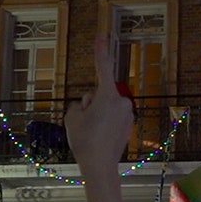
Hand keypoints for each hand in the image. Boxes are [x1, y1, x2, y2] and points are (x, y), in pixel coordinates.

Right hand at [65, 35, 133, 176]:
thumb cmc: (85, 140)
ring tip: (93, 133)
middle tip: (87, 124)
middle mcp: (121, 101)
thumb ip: (80, 103)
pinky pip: (111, 118)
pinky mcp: (129, 124)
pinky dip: (105, 124)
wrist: (100, 166)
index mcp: (108, 95)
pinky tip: (100, 137)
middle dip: (91, 104)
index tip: (102, 34)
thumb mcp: (72, 116)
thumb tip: (88, 105)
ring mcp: (127, 113)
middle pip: (99, 94)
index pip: (102, 67)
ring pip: (105, 107)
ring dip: (97, 115)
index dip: (100, 50)